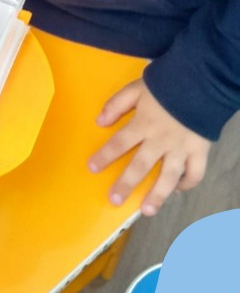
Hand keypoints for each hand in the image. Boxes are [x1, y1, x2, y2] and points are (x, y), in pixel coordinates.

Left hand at [88, 78, 210, 216]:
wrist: (201, 81)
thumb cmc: (166, 84)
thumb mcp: (136, 88)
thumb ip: (117, 104)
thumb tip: (99, 122)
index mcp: (144, 123)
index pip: (120, 143)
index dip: (105, 156)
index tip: (92, 168)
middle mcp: (161, 140)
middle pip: (141, 165)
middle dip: (126, 183)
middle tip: (114, 199)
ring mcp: (181, 148)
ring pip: (168, 176)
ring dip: (157, 195)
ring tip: (146, 210)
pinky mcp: (200, 151)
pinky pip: (195, 173)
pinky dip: (187, 184)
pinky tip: (177, 191)